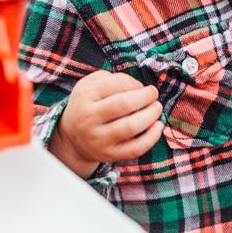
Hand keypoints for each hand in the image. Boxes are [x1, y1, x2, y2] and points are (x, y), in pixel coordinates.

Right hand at [49, 71, 163, 177]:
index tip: (140, 86)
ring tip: (157, 108)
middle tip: (153, 94)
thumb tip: (138, 87)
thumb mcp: (90, 84)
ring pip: (131, 127)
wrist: (73, 138)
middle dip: (146, 96)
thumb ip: (112, 78)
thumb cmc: (89, 105)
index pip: (116, 84)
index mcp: (85, 97)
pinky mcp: (109, 155)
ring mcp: (99, 139)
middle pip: (124, 104)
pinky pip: (135, 148)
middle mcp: (89, 118)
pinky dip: (152, 137)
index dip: (134, 83)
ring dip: (151, 115)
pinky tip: (158, 126)